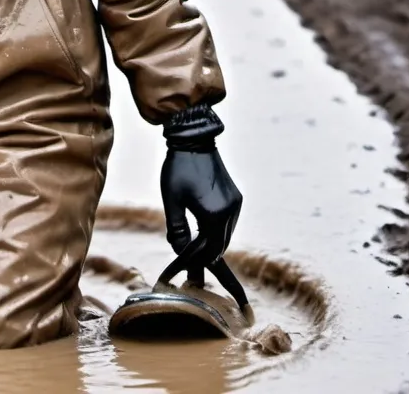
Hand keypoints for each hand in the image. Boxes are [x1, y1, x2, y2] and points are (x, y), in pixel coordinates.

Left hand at [159, 103, 241, 271]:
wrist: (194, 141)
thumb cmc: (178, 169)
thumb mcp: (172, 200)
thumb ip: (177, 229)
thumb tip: (180, 250)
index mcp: (214, 215)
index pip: (208, 250)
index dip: (196, 260)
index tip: (184, 267)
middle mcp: (230, 212)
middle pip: (219, 245)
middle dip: (205, 255)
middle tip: (191, 265)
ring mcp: (236, 204)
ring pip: (225, 235)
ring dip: (212, 243)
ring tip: (195, 249)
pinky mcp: (236, 197)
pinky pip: (228, 222)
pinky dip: (217, 230)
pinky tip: (204, 231)